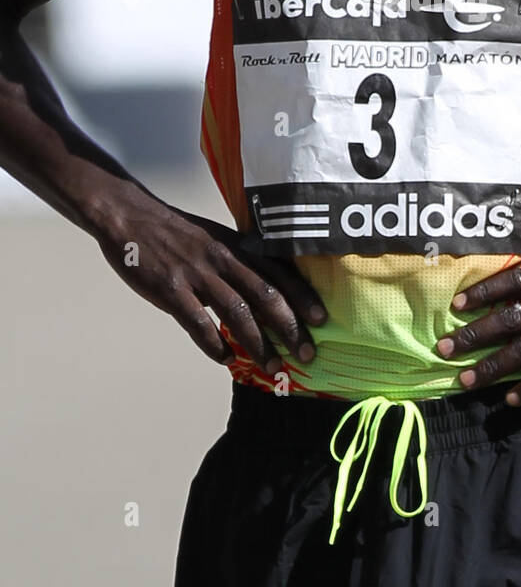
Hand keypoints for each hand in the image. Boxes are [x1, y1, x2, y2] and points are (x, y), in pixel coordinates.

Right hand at [94, 191, 326, 374]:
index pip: (279, 272)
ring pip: (236, 314)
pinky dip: (213, 344)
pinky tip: (225, 359)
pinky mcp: (170, 289)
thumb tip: (269, 293)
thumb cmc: (179, 233)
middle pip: (266, 296)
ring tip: (273, 368)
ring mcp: (196, 274)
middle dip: (290, 328)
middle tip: (308, 354)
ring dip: (258, 345)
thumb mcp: (218, 238)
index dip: (303, 296)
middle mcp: (223, 259)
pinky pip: (197, 322)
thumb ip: (242, 262)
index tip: (323, 319)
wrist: (131, 217)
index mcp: (237, 246)